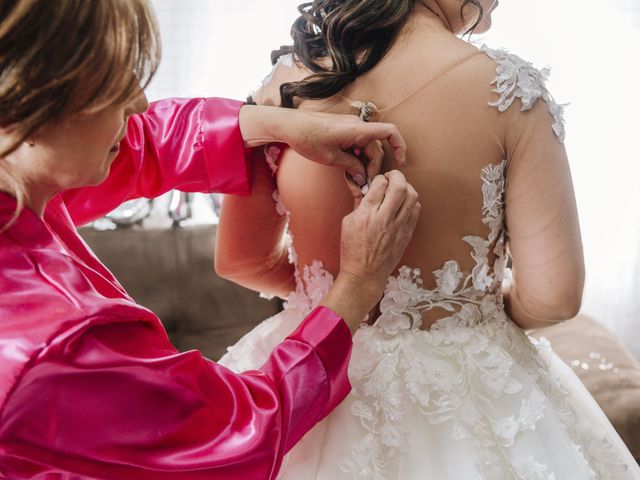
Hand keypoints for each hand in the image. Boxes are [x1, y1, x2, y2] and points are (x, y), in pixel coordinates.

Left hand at [239, 105, 406, 182]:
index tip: (401, 162)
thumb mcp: (330, 158)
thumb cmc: (307, 138)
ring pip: (367, 149)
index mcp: (357, 130)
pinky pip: (358, 145)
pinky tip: (348, 171)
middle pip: (376, 148)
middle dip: (373, 167)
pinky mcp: (344, 131)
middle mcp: (357, 126)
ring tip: (353, 180)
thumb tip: (364, 176)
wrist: (289, 125)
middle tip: (363, 185)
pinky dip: (356, 158)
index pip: (389, 132)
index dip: (400, 145)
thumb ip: (351, 167)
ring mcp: (351, 128)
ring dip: (364, 165)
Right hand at [321, 171, 419, 332]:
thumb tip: (366, 187)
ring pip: (412, 196)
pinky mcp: (407, 234)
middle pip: (399, 186)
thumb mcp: (347, 223)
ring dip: (406, 187)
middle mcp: (384, 218)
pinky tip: (403, 204)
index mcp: (366, 214)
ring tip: (399, 190)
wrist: (365, 273)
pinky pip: (416, 210)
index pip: (379, 184)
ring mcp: (398, 226)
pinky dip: (411, 202)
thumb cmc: (353, 249)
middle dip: (396, 176)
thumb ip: (359, 203)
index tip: (378, 181)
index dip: (380, 178)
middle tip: (391, 178)